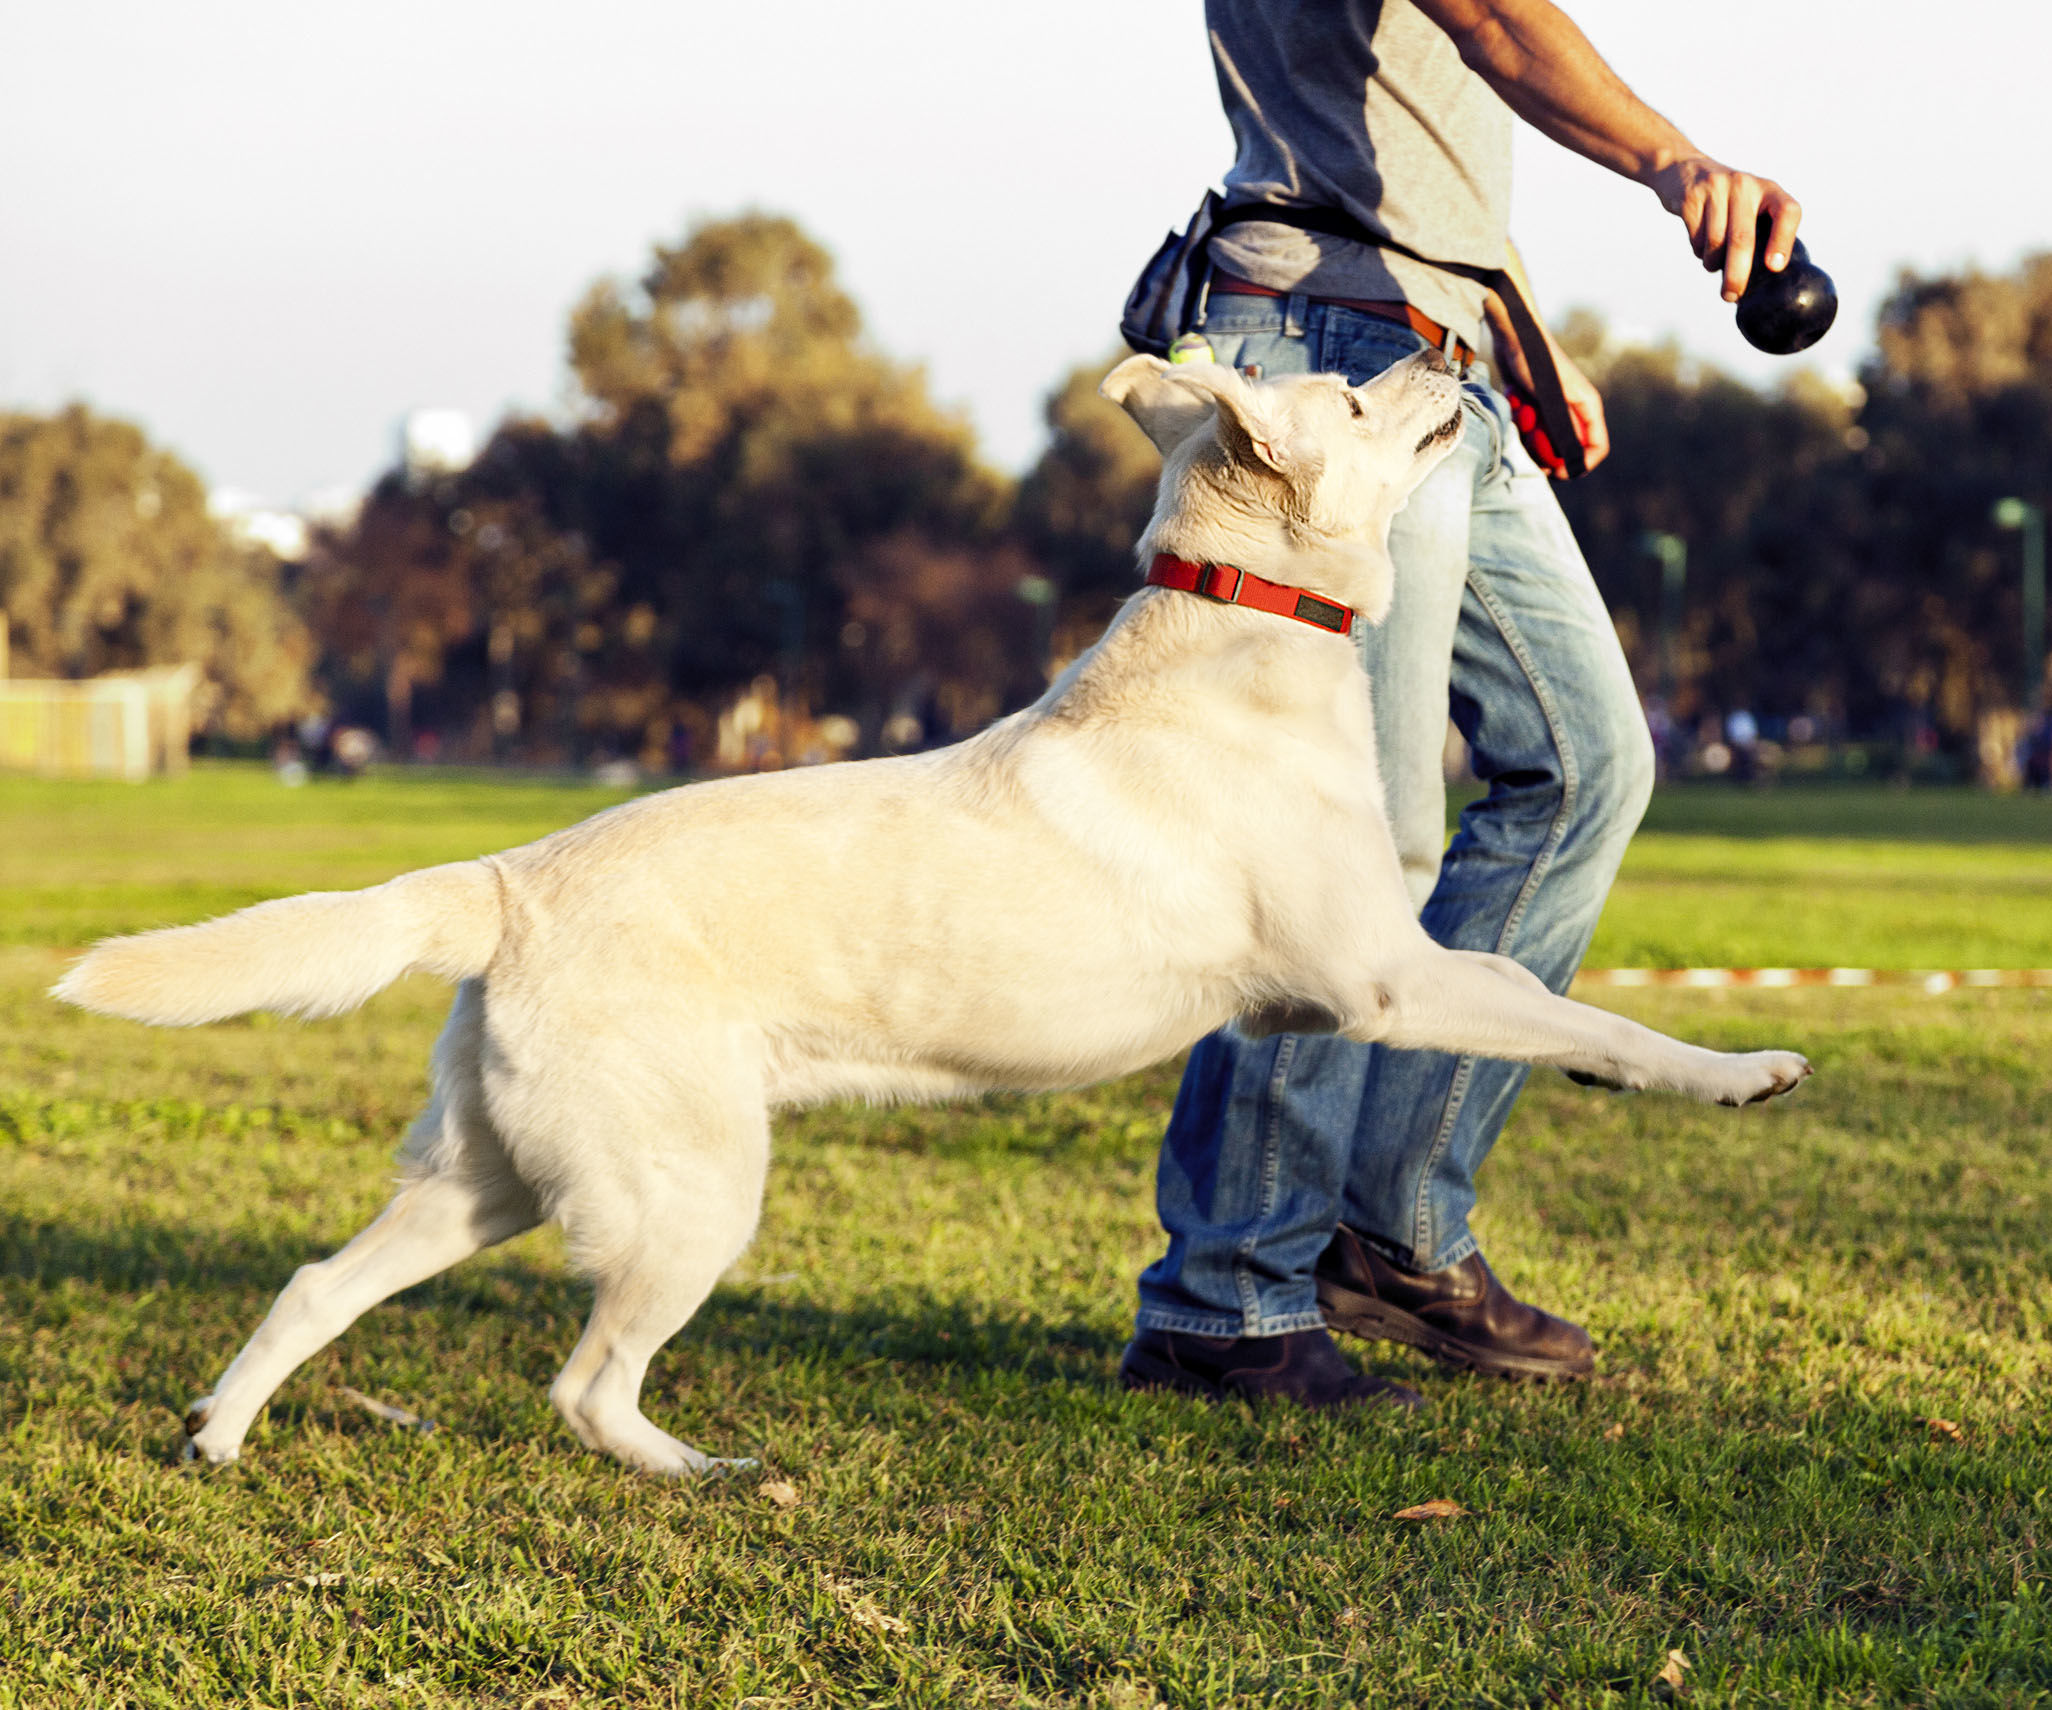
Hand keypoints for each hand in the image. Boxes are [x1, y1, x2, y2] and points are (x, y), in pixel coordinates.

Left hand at [1490, 309, 1608, 477]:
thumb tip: (1573, 458)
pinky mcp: (1538, 406)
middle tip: (1531, 449)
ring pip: (1547, 442)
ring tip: (1523, 415)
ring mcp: (1556, 408)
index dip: (1580, 465)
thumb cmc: (1536, 363)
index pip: (1596, 447)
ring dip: (1531, 437)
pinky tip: (1517, 404)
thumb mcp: (1552, 398)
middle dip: (1549, 454)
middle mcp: (1575, 410)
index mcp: (1587, 407)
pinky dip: (1522, 424)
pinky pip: (1532, 429)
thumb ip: (1566, 428)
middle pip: (1568, 449)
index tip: (1557, 472)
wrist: (1515, 338)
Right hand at [1647, 156, 1801, 302]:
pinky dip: (1699, 252)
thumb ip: (1760, 229)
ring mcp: (1717, 189)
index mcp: (1768, 189)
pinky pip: (1696, 239)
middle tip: (1731, 296)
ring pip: (1715, 243)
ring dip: (1712, 263)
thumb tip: (1764, 277)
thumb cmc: (1726, 200)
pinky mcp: (1691, 198)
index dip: (1783, 240)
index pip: (1787, 212)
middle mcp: (1745, 185)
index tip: (1774, 267)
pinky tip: (1701, 246)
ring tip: (1713, 263)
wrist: (1684, 168)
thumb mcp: (1750, 203)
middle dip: (1737, 274)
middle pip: (1742, 238)